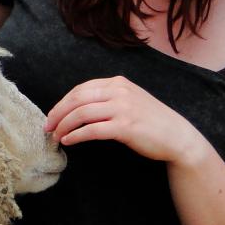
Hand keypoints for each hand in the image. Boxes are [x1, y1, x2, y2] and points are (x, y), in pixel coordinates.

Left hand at [45, 76, 209, 165]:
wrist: (177, 136)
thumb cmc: (150, 122)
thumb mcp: (129, 101)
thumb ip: (107, 99)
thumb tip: (76, 108)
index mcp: (118, 83)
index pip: (81, 89)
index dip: (62, 103)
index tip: (52, 115)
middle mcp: (119, 91)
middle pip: (77, 99)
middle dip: (57, 113)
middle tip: (47, 127)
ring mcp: (123, 108)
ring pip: (81, 113)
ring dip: (64, 126)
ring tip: (56, 136)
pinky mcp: (125, 126)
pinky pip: (92, 130)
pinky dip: (76, 135)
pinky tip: (69, 141)